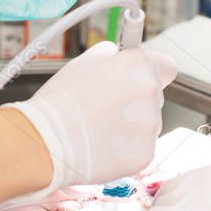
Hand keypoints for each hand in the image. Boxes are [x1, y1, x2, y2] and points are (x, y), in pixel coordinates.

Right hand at [8, 41, 176, 200]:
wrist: (45, 142)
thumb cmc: (59, 102)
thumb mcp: (83, 62)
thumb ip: (112, 57)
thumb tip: (121, 57)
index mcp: (137, 64)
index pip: (166, 65)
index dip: (152, 71)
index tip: (140, 78)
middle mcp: (149, 92)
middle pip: (155, 95)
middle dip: (136, 100)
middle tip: (107, 107)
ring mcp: (150, 125)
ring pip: (149, 123)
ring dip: (132, 125)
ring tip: (101, 129)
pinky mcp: (145, 154)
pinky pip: (142, 147)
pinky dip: (127, 148)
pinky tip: (105, 146)